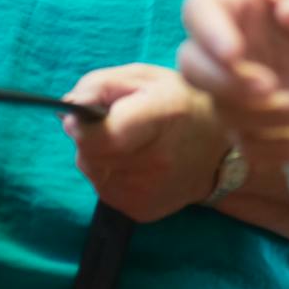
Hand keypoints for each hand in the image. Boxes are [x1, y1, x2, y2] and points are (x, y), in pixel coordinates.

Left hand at [63, 63, 228, 221]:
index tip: (83, 114)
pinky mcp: (141, 210)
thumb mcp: (145, 78)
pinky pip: (104, 188)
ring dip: (98, 154)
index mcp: (161, 117)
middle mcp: (156, 160)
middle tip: (112, 125)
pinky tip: (132, 164)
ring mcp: (148, 191)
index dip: (82, 125)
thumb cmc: (181, 104)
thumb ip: (100, 84)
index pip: (103, 134)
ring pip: (92, 170)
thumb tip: (67, 107)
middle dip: (89, 136)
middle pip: (90, 152)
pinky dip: (108, 173)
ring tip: (127, 144)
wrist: (220, 152)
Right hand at [177, 0, 288, 166]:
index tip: (234, 53)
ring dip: (272, 116)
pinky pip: (250, 147)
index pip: (198, 11)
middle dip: (227, 83)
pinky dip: (284, 147)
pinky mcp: (247, 127)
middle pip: (192, 69)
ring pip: (225, 113)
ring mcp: (229, 92)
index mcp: (232, 4)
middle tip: (269, 86)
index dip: (209, 34)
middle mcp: (219, 49)